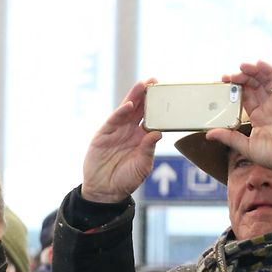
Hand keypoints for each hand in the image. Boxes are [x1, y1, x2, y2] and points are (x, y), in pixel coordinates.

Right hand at [81, 79, 162, 203]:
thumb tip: (157, 133)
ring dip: (134, 97)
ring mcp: (117, 131)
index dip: (159, 106)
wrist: (104, 191)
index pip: (152, 118)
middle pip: (140, 109)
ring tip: (142, 84)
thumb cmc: (126, 180)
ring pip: (127, 110)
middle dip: (147, 95)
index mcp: (143, 138)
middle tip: (155, 81)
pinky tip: (129, 104)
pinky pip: (113, 120)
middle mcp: (130, 131)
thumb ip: (148, 150)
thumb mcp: (142, 166)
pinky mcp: (104, 134)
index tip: (167, 94)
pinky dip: (121, 112)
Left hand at [204, 60, 271, 177]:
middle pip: (253, 86)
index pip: (245, 97)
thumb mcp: (244, 146)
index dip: (234, 90)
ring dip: (253, 71)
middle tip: (227, 77)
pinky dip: (269, 70)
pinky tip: (259, 64)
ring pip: (264, 80)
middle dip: (240, 79)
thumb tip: (209, 134)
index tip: (222, 84)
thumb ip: (228, 137)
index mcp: (258, 117)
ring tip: (241, 67)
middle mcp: (268, 107)